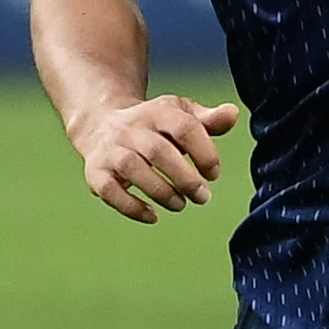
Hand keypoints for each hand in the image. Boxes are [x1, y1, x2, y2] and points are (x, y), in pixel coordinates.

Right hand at [71, 94, 242, 223]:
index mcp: (158, 111)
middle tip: (203, 197)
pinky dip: (131, 207)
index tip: (213, 174)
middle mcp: (131, 128)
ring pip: (132, 168)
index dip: (204, 152)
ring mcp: (110, 149)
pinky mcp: (95, 171)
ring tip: (180, 204)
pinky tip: (153, 216)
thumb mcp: (181, 115)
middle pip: (158, 151)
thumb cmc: (154, 125)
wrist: (101, 124)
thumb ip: (209, 120)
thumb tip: (233, 114)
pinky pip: (109, 189)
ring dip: (161, 192)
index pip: (185, 128)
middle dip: (185, 178)